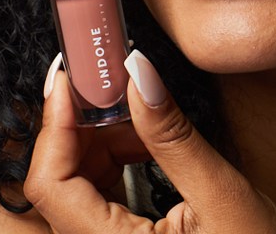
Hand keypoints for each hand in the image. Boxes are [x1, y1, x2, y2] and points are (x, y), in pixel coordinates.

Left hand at [25, 51, 275, 233]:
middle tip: (113, 84)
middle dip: (80, 128)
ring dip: (101, 145)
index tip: (74, 75)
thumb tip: (137, 73)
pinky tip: (149, 148)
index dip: (55, 124)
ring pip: (76, 191)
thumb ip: (173, 136)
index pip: (52, 184)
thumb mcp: (223, 196)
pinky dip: (116, 165)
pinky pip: (99, 202)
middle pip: (58, 185)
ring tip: (142, 117)